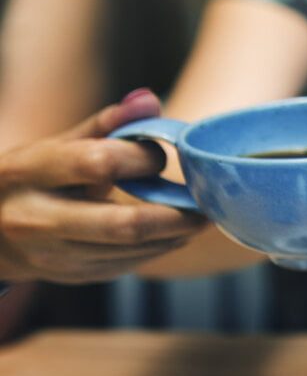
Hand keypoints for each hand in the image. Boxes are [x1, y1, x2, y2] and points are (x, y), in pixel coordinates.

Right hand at [0, 89, 207, 282]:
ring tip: (200, 217)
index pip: (98, 163)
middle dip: (176, 215)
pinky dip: (158, 248)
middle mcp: (37, 218)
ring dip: (175, 234)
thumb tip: (149, 99)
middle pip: (124, 223)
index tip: (162, 153)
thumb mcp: (56, 145)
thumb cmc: (32, 177)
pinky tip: (175, 233)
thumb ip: (105, 124)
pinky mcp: (72, 276)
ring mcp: (53, 255)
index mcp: (30, 172)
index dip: (142, 157)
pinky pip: (128, 265)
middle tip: (207, 204)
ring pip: (132, 250)